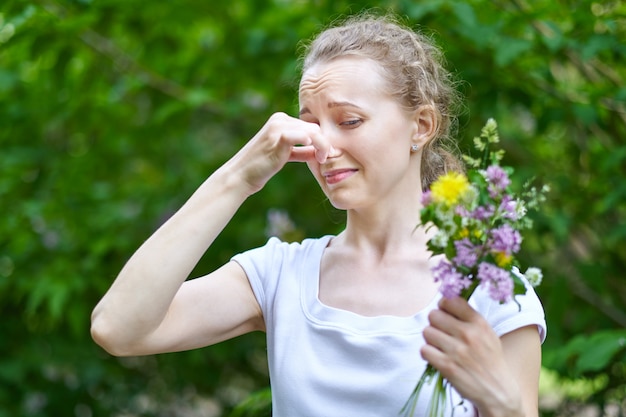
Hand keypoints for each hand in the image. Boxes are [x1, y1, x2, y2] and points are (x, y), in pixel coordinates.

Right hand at [230, 112, 329, 193]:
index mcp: (281, 120)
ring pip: (312, 131)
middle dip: (324, 143)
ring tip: (323, 160)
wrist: (241, 175)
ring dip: (322, 146)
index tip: (329, 155)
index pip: (310, 126)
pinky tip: (315, 151)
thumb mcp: (284, 156)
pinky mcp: (277, 137)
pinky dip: (311, 142)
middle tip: (327, 159)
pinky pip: (300, 135)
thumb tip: (318, 152)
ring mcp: (277, 126)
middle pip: (314, 127)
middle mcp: (280, 119)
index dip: (322, 140)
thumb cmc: (261, 167)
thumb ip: (301, 151)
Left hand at [421, 297, 523, 415]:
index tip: (445, 315)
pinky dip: (428, 354)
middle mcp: (469, 334)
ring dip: (431, 339)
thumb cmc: (490, 360)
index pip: (450, 301)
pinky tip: (437, 357)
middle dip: (435, 324)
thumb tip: (445, 301)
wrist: (499, 391)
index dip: (443, 307)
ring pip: (427, 332)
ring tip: (441, 347)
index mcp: (479, 323)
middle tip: (442, 334)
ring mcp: (457, 351)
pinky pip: (425, 350)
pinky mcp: (448, 367)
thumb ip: (469, 317)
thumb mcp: (487, 333)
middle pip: (433, 315)